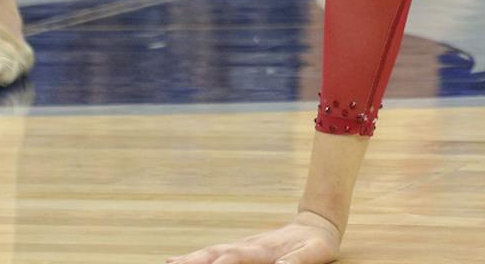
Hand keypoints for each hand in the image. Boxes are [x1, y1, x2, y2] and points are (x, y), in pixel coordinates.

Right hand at [168, 216, 341, 263]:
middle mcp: (247, 246)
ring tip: (168, 263)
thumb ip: (298, 261)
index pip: (237, 257)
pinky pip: (213, 254)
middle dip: (195, 260)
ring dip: (189, 258)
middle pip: (216, 253)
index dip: (224, 263)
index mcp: (264, 249)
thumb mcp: (315, 254)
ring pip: (210, 252)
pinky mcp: (239, 250)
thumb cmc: (316, 244)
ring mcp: (241, 246)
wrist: (315, 225)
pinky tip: (178, 261)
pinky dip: (194, 258)